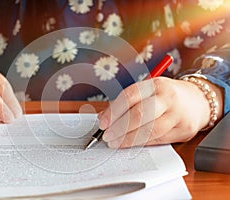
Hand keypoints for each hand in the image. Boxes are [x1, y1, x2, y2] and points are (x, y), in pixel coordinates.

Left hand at [98, 77, 223, 148]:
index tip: (102, 123)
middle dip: (119, 128)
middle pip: (140, 114)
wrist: (199, 101)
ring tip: (116, 143)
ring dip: (129, 139)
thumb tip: (104, 117)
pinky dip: (142, 143)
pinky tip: (131, 144)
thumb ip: (127, 103)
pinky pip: (159, 139)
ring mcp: (178, 114)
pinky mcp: (184, 130)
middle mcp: (168, 97)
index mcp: (155, 84)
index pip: (130, 95)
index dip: (114, 111)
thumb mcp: (148, 91)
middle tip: (107, 136)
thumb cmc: (166, 96)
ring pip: (150, 130)